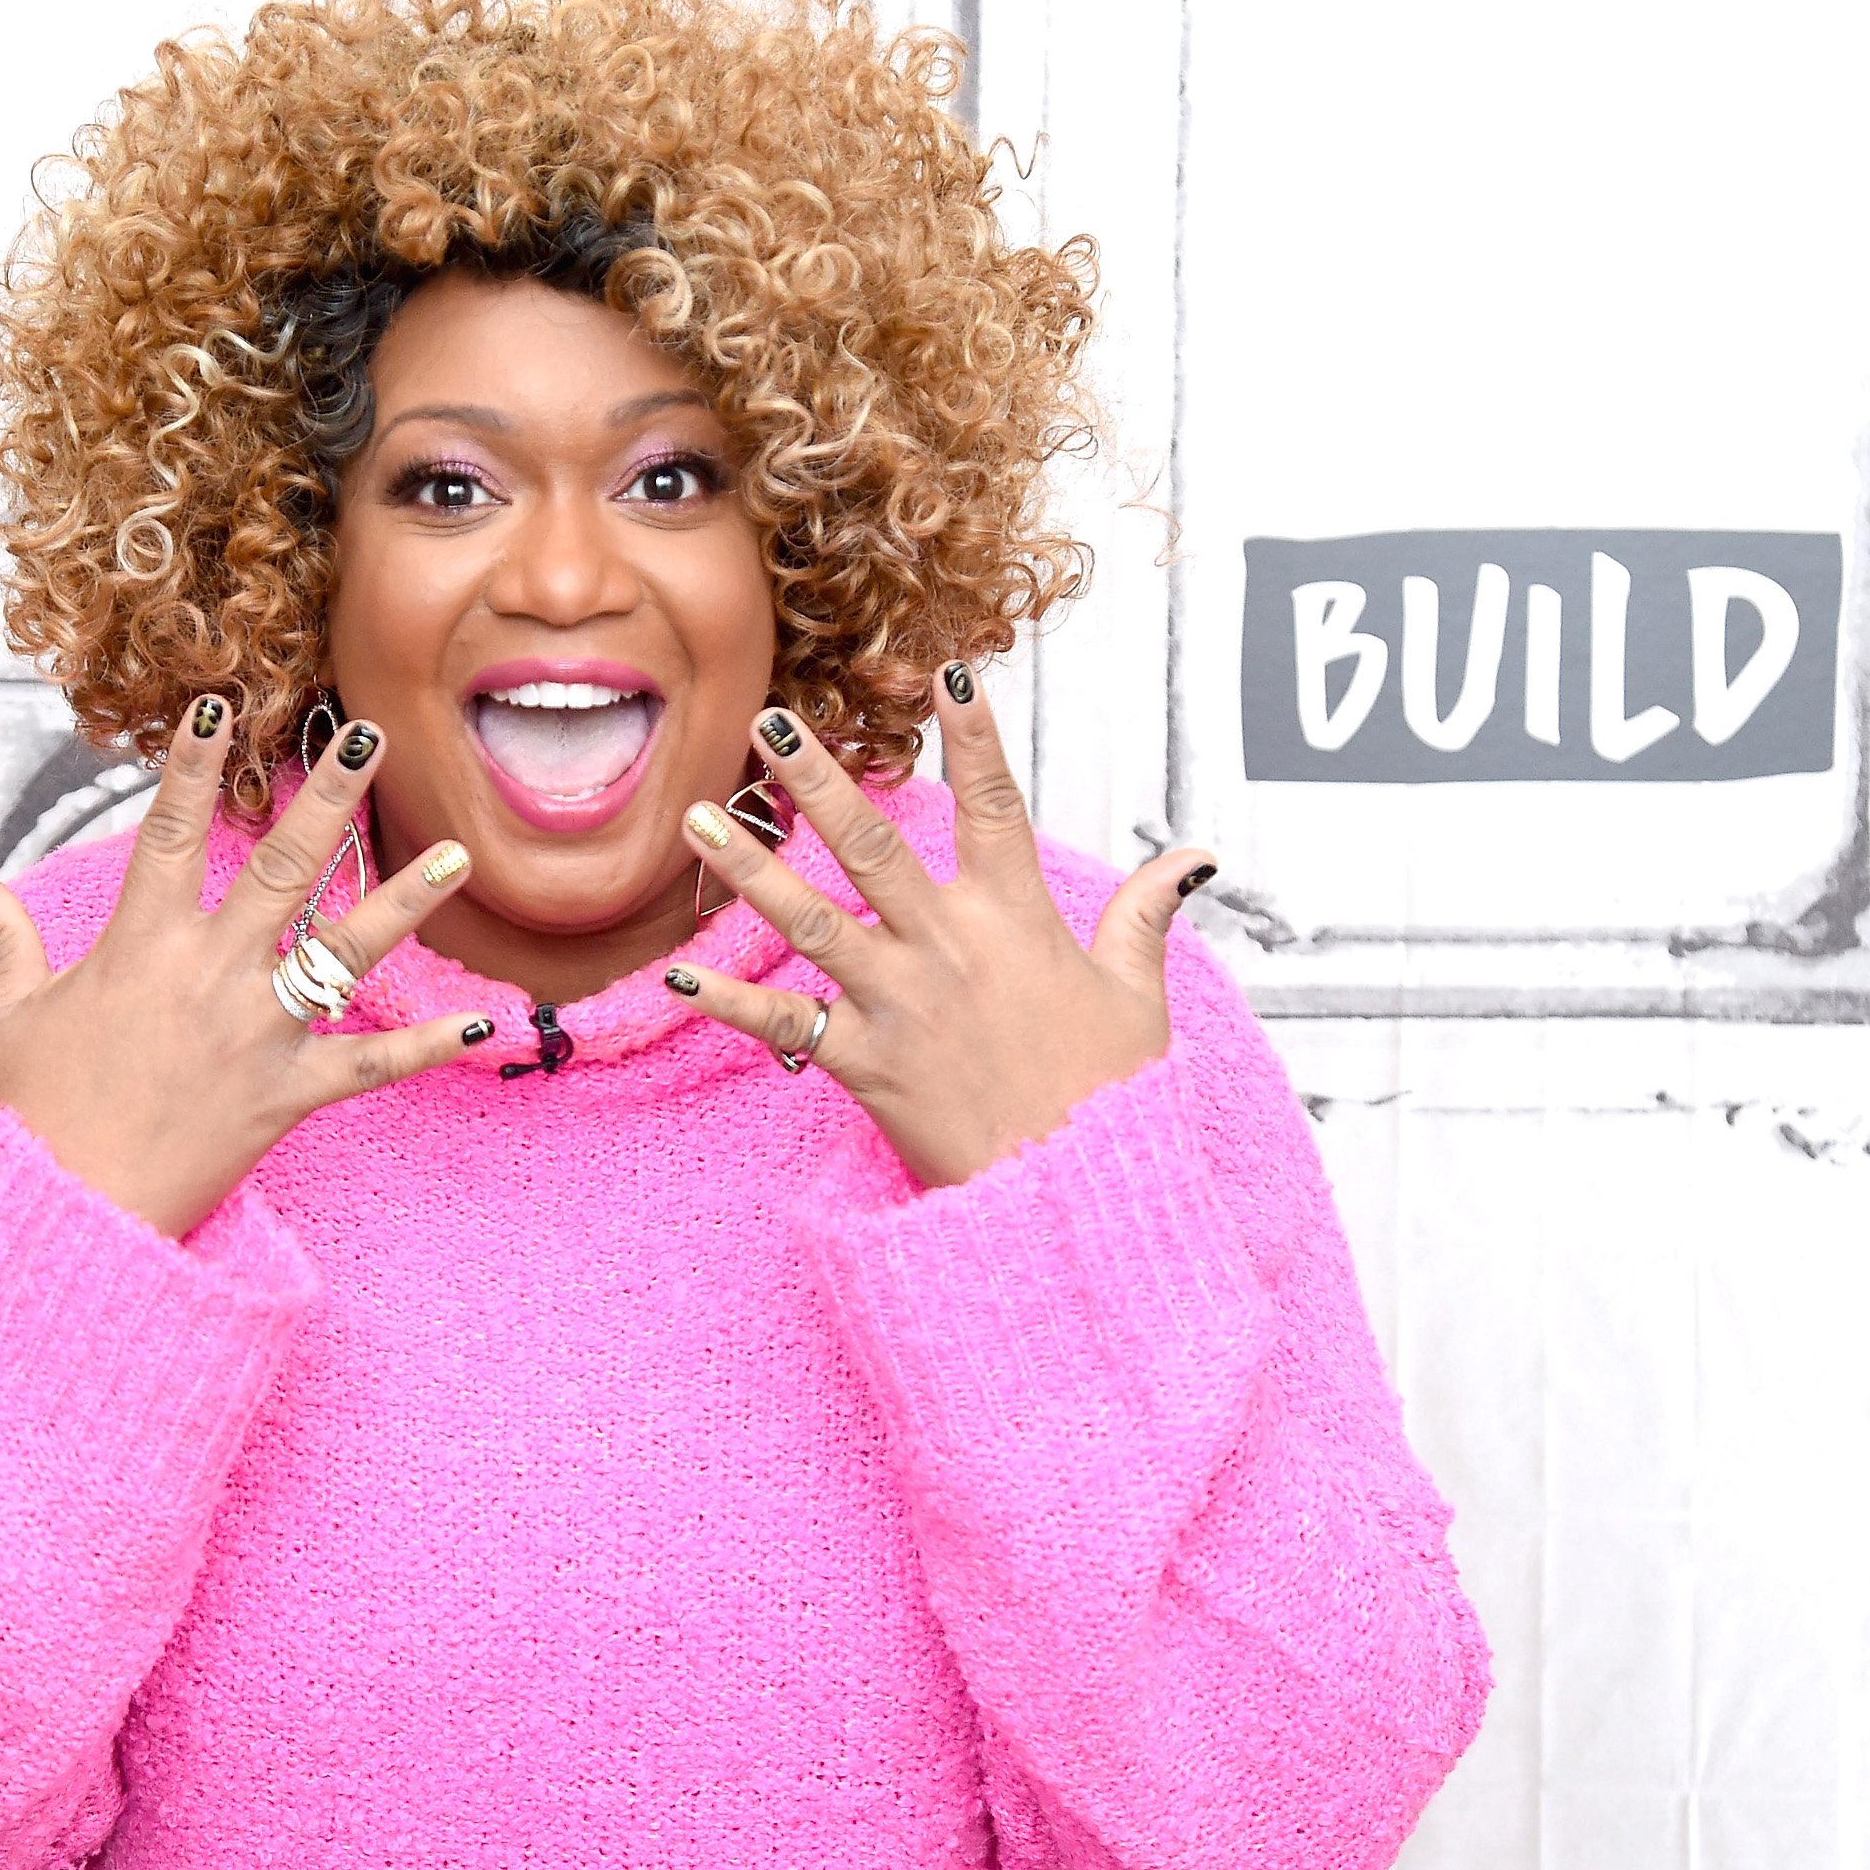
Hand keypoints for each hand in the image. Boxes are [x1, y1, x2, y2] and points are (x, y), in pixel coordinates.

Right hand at [0, 701, 494, 1238]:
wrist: (62, 1222)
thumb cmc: (26, 1119)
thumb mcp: (1, 1017)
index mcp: (137, 948)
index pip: (169, 833)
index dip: (193, 767)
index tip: (219, 705)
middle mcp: (208, 977)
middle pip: (281, 866)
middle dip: (328, 795)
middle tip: (370, 735)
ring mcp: (255, 1036)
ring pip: (343, 953)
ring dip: (403, 900)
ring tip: (456, 852)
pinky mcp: (286, 1098)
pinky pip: (371, 1067)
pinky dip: (428, 1045)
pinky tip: (485, 1021)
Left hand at [668, 668, 1217, 1188]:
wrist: (1077, 1201)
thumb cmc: (1109, 1100)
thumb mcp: (1137, 998)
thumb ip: (1144, 917)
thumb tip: (1189, 859)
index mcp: (1019, 922)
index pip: (995, 805)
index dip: (974, 734)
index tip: (947, 668)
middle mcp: (951, 950)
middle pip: (875, 846)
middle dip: (819, 780)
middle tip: (770, 721)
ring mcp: (902, 1006)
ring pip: (812, 921)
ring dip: (751, 869)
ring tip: (698, 820)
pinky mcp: (866, 1067)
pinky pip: (785, 1027)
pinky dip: (730, 1006)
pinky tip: (679, 977)